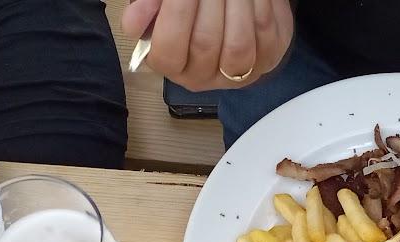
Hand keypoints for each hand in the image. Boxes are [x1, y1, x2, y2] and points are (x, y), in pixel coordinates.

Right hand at [122, 0, 292, 91]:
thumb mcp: (163, 4)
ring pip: (237, 45)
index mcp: (170, 63)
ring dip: (235, 3)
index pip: (168, 49)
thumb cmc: (193, 7)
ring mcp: (237, 73)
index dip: (175, 13)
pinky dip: (258, 4)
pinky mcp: (267, 59)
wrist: (230, 10)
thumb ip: (147, 7)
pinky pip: (264, 32)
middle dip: (207, 1)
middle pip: (204, 44)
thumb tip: (132, 21)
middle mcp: (202, 76)